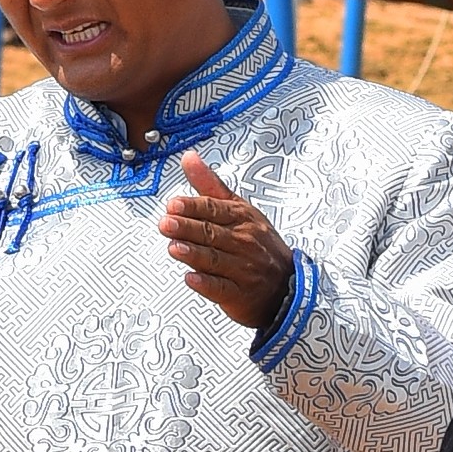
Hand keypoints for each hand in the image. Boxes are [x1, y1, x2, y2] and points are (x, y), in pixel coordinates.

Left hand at [158, 152, 294, 329]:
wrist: (286, 285)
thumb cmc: (258, 244)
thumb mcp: (240, 209)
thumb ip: (210, 186)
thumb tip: (188, 158)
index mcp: (242, 218)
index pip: (214, 209)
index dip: (193, 207)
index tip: (173, 204)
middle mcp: (243, 241)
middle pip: (211, 233)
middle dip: (188, 228)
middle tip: (166, 223)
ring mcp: (242, 268)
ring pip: (215, 259)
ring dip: (194, 254)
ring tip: (174, 248)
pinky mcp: (239, 293)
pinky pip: (221, 287)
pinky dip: (206, 283)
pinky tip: (191, 278)